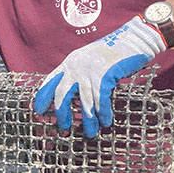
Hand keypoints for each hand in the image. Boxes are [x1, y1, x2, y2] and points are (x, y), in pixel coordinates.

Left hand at [33, 16, 164, 137]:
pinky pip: (101, 100)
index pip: (50, 81)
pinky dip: (103, 113)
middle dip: (61, 112)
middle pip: (62, 94)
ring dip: (88, 120)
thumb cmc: (112, 52)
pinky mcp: (104, 75)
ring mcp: (89, 71)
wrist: (134, 39)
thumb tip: (73, 97)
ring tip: (89, 133)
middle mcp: (75, 67)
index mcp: (69, 63)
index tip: (38, 110)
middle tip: (63, 126)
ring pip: (84, 101)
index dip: (43, 97)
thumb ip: (78, 74)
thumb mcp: (87, 60)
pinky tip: (106, 122)